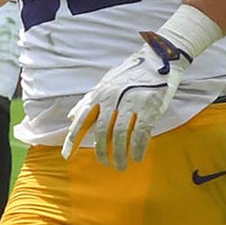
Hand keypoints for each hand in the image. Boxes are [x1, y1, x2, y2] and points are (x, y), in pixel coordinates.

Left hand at [62, 32, 193, 168]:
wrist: (159, 58)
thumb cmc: (131, 74)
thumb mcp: (106, 83)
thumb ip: (88, 100)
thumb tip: (70, 116)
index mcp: (100, 94)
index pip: (82, 119)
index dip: (73, 139)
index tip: (67, 156)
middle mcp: (113, 98)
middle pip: (101, 131)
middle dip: (102, 152)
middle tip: (106, 163)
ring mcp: (132, 102)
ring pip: (120, 135)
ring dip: (120, 154)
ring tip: (121, 166)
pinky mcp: (150, 106)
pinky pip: (141, 133)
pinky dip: (138, 148)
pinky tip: (137, 157)